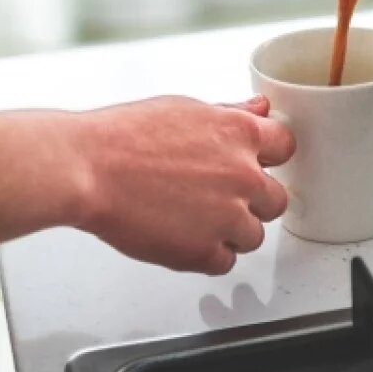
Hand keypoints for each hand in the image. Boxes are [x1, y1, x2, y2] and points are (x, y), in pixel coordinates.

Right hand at [73, 95, 293, 274]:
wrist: (86, 169)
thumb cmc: (122, 137)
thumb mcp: (183, 109)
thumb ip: (229, 115)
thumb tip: (258, 109)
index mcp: (239, 134)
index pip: (286, 147)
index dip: (268, 157)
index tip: (256, 163)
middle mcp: (243, 175)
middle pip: (276, 199)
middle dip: (251, 200)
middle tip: (216, 196)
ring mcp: (227, 217)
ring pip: (253, 236)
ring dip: (230, 231)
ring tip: (190, 218)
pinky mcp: (204, 252)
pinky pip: (225, 262)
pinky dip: (206, 255)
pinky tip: (180, 236)